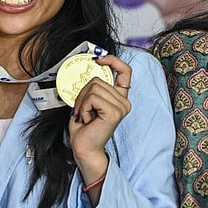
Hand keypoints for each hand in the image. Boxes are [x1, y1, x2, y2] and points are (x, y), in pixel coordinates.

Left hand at [68, 54, 131, 184]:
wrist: (83, 148)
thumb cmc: (84, 128)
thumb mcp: (88, 102)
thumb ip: (93, 88)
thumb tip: (89, 70)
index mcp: (119, 98)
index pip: (125, 71)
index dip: (113, 60)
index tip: (98, 59)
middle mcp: (124, 102)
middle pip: (99, 79)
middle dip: (84, 93)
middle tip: (83, 111)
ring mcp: (121, 107)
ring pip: (94, 87)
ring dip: (83, 101)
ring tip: (85, 116)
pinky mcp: (114, 112)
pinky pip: (93, 97)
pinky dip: (84, 106)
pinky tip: (87, 119)